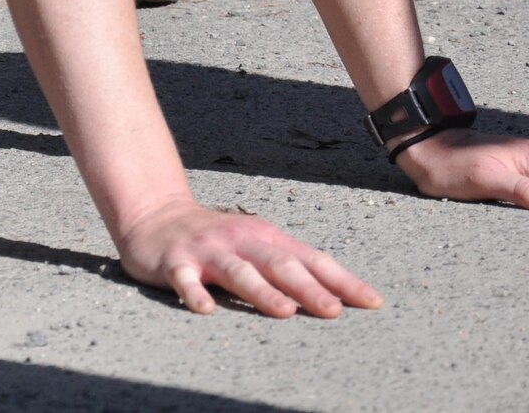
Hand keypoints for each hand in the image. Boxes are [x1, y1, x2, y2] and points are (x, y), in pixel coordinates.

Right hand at [115, 196, 382, 318]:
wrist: (156, 216)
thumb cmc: (219, 240)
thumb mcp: (258, 245)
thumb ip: (293, 266)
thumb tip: (342, 295)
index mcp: (267, 238)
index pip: (311, 259)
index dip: (342, 281)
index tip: (372, 303)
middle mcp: (241, 242)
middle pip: (278, 265)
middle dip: (308, 288)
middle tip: (333, 310)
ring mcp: (207, 252)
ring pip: (237, 272)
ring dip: (261, 291)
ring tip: (284, 311)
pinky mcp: (175, 263)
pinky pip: (184, 279)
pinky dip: (194, 293)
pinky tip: (205, 309)